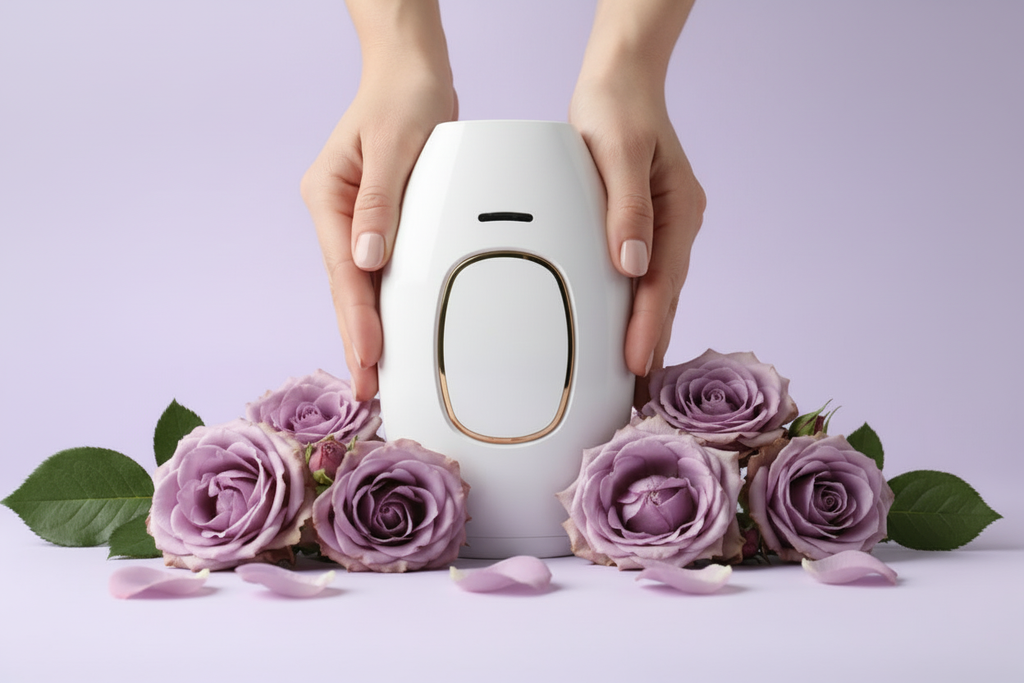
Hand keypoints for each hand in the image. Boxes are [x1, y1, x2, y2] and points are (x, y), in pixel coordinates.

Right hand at [301, 4, 455, 400]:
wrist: (412, 71)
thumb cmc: (403, 98)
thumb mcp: (394, 147)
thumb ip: (382, 204)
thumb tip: (370, 259)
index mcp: (329, 197)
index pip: (345, 271)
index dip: (358, 318)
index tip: (368, 357)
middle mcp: (337, 213)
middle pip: (347, 287)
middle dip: (357, 338)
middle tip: (367, 388)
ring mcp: (355, 219)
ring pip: (361, 284)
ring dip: (368, 327)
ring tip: (375, 374)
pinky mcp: (378, 220)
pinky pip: (379, 269)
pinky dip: (384, 301)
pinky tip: (389, 330)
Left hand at [570, 69, 704, 405]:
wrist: (620, 82)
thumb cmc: (616, 110)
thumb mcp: (617, 152)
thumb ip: (626, 208)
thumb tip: (630, 263)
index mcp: (677, 210)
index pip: (660, 282)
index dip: (647, 326)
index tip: (636, 365)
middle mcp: (678, 223)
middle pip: (664, 295)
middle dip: (652, 342)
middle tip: (639, 393)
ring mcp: (667, 226)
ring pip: (657, 290)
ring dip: (647, 330)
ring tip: (635, 376)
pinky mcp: (649, 225)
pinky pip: (646, 275)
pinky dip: (639, 305)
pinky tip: (628, 328)